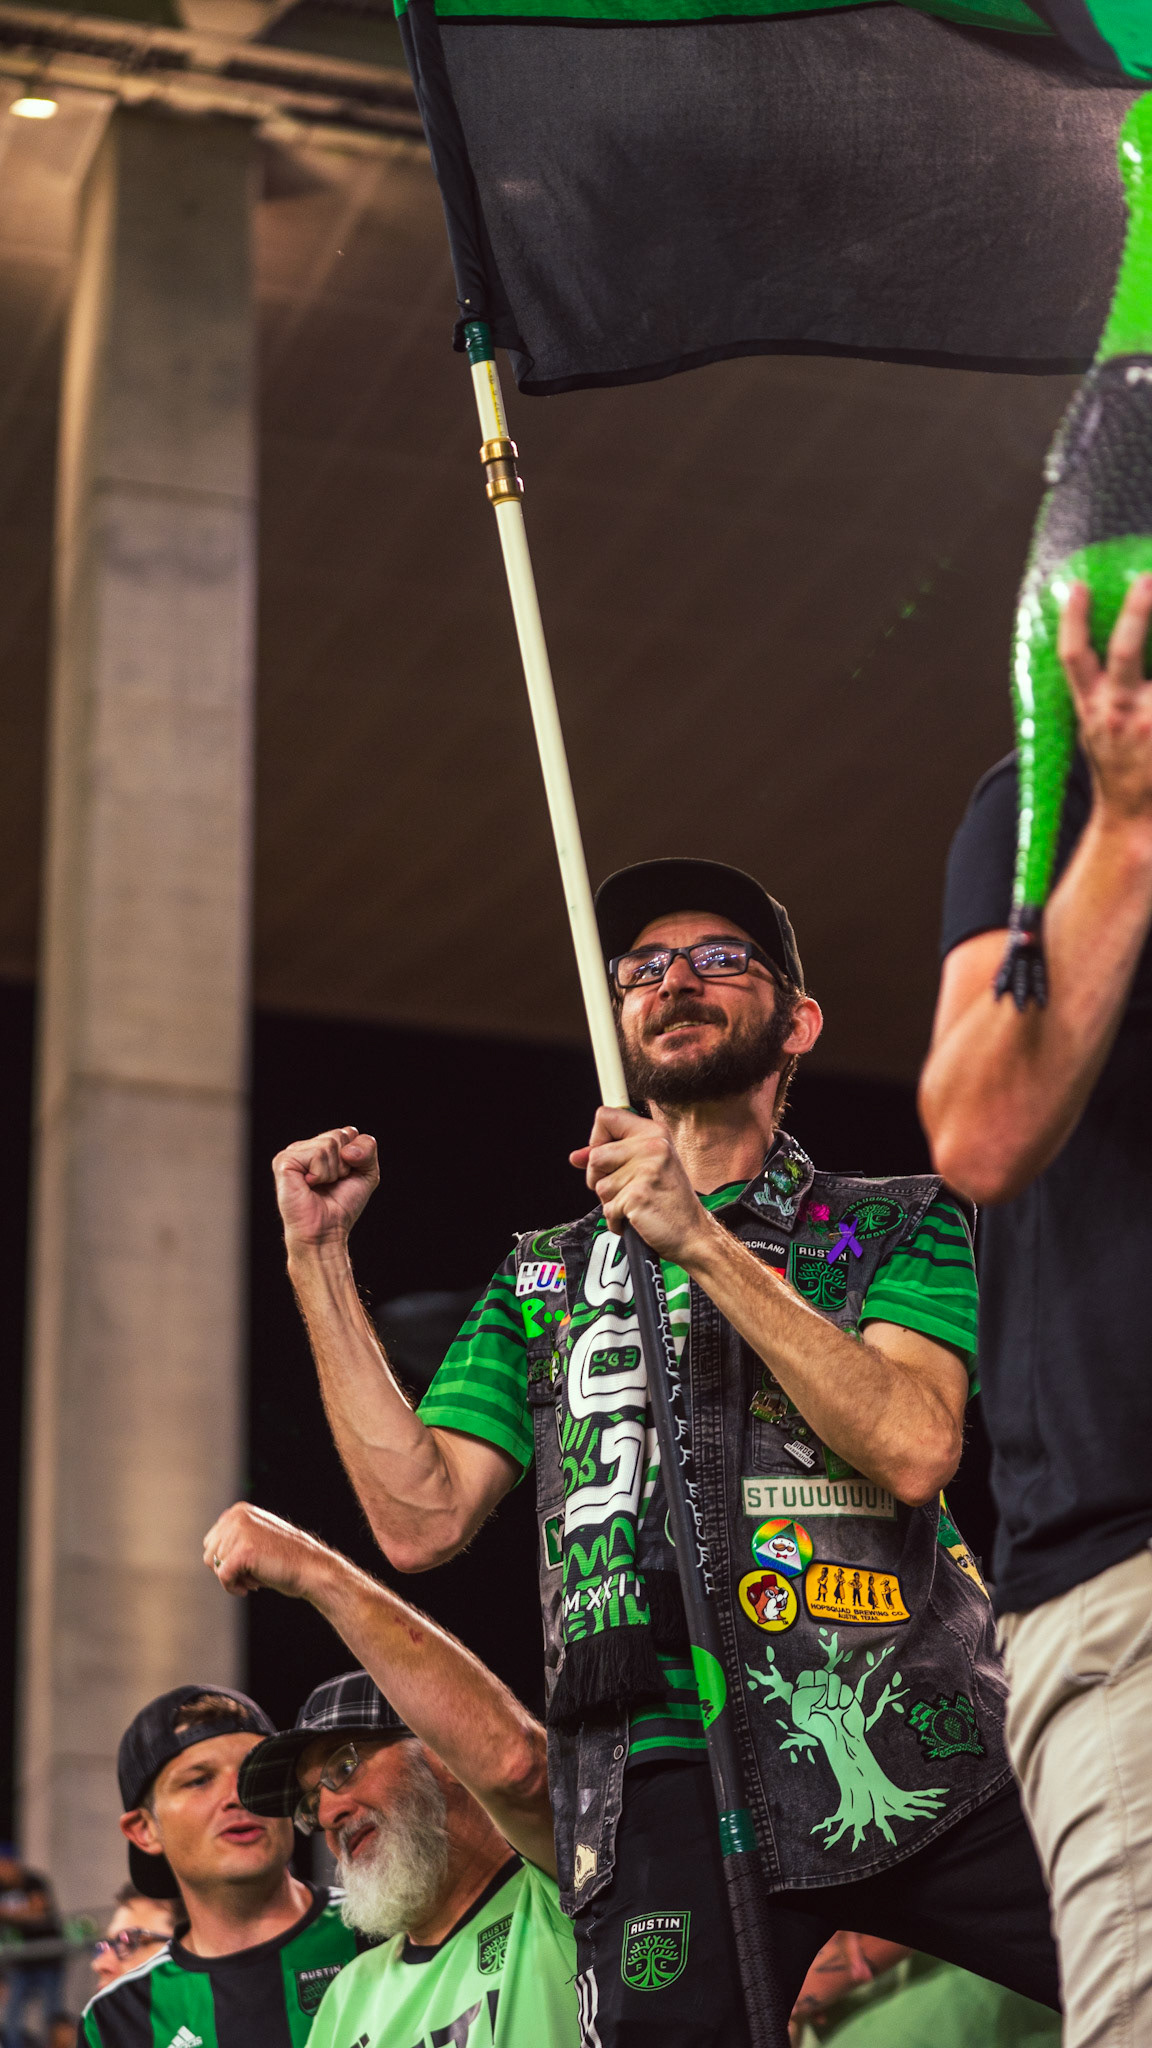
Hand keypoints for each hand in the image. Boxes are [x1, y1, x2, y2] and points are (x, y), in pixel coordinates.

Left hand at [204, 1502, 333, 1600]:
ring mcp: (240, 1532)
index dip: (226, 1559)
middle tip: (251, 1574)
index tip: (247, 1565)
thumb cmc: (286, 1558)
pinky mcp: (243, 1551)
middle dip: (227, 1568)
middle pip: (209, 1553)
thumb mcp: (257, 1538)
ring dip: (233, 1578)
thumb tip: (209, 1554)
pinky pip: (223, 1577)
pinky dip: (233, 1588)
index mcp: (238, 1511)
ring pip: (215, 1566)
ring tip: (255, 1577)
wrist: (312, 1567)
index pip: (212, 1541)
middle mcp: (237, 1517)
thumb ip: (234, 1539)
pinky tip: (252, 1587)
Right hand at [272, 1126, 378, 1254]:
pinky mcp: (284, 1161)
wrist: (326, 1231)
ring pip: (329, 1144)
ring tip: (320, 1186)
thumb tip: (347, 1149)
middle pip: (340, 1135)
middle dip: (345, 1164)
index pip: (349, 1132)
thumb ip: (367, 1149)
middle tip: (331, 1183)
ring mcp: (293, 1153)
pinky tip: (309, 1186)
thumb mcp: (367, 1173)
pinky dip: (321, 1174)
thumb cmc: (342, 1205)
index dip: (356, 1157)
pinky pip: (317, 1154)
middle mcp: (306, 1146)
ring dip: (332, 1171)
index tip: (345, 1177)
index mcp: (321, 1146)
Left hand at [569, 1106, 710, 1259]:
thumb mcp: (646, 1167)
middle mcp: (652, 1147)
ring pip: (598, 1184)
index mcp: (654, 1133)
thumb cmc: (670, 1202)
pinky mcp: (637, 1195)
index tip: (605, 1156)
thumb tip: (576, 1157)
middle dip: (599, 1178)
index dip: (596, 1139)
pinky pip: (607, 1209)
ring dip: (610, 1201)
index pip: (606, 1116)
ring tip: (635, 1203)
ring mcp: (646, 1170)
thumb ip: (610, 1156)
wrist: (693, 1233)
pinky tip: (636, 1217)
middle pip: (595, 1155)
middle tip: (624, 1189)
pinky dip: (616, 1220)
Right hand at [1060, 575, 1151, 825]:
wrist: (1133, 821)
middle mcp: (1119, 712)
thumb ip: (1100, 695)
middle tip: (1147, 577)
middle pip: (1125, 653)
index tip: (1080, 587)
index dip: (1074, 620)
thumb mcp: (1095, 731)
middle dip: (1137, 613)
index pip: (1075, 657)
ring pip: (1148, 673)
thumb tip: (1101, 659)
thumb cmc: (1119, 772)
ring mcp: (1149, 725)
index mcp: (1094, 708)